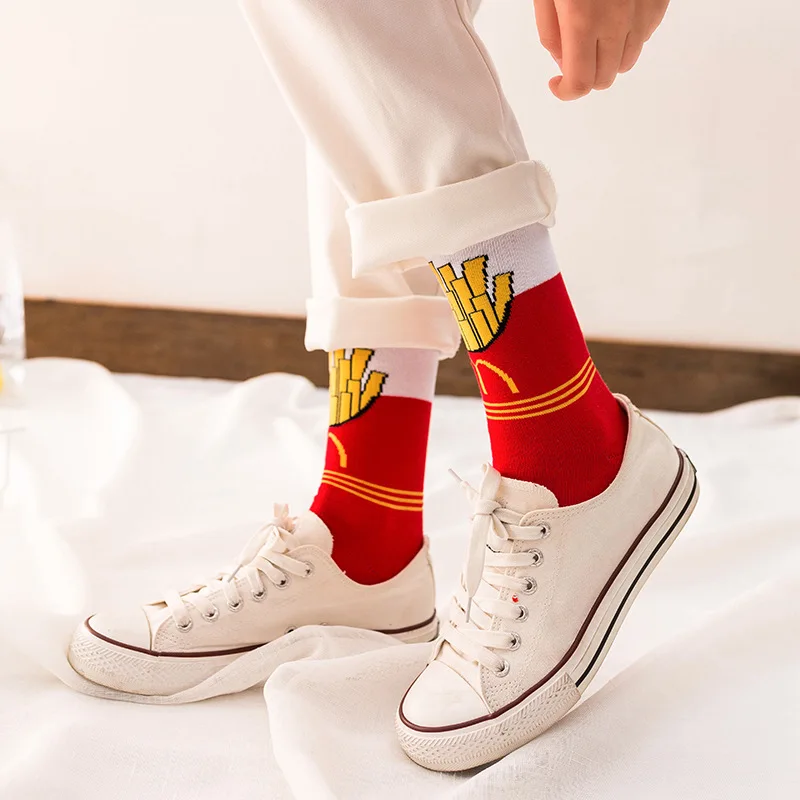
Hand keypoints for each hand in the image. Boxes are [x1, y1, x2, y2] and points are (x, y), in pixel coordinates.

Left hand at [533, 0, 669, 99]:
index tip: (557, 84)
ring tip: (595, 33)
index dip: (565, 91)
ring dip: (608, 60)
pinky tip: (616, 16)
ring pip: (626, 63)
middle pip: (604, 78)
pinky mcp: (659, 2)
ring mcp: (642, 12)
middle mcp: (617, 20)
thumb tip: (561, 63)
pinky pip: (644, 37)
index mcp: (582, 19)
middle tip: (573, 57)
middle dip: (585, 76)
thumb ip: (550, 32)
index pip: (580, 82)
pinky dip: (628, 37)